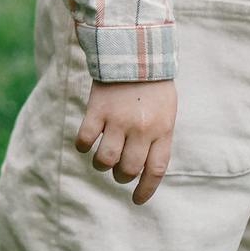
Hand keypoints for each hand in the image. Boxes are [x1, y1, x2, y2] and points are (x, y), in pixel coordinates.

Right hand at [76, 78, 176, 204]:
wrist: (135, 50)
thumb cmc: (153, 85)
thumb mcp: (166, 112)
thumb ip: (158, 137)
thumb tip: (145, 168)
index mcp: (162, 130)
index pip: (155, 170)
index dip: (145, 189)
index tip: (137, 200)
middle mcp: (141, 129)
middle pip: (128, 169)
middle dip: (121, 176)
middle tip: (118, 171)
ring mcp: (118, 120)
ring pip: (105, 160)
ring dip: (102, 165)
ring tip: (102, 159)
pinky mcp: (98, 109)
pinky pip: (85, 140)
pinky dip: (83, 146)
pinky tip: (85, 144)